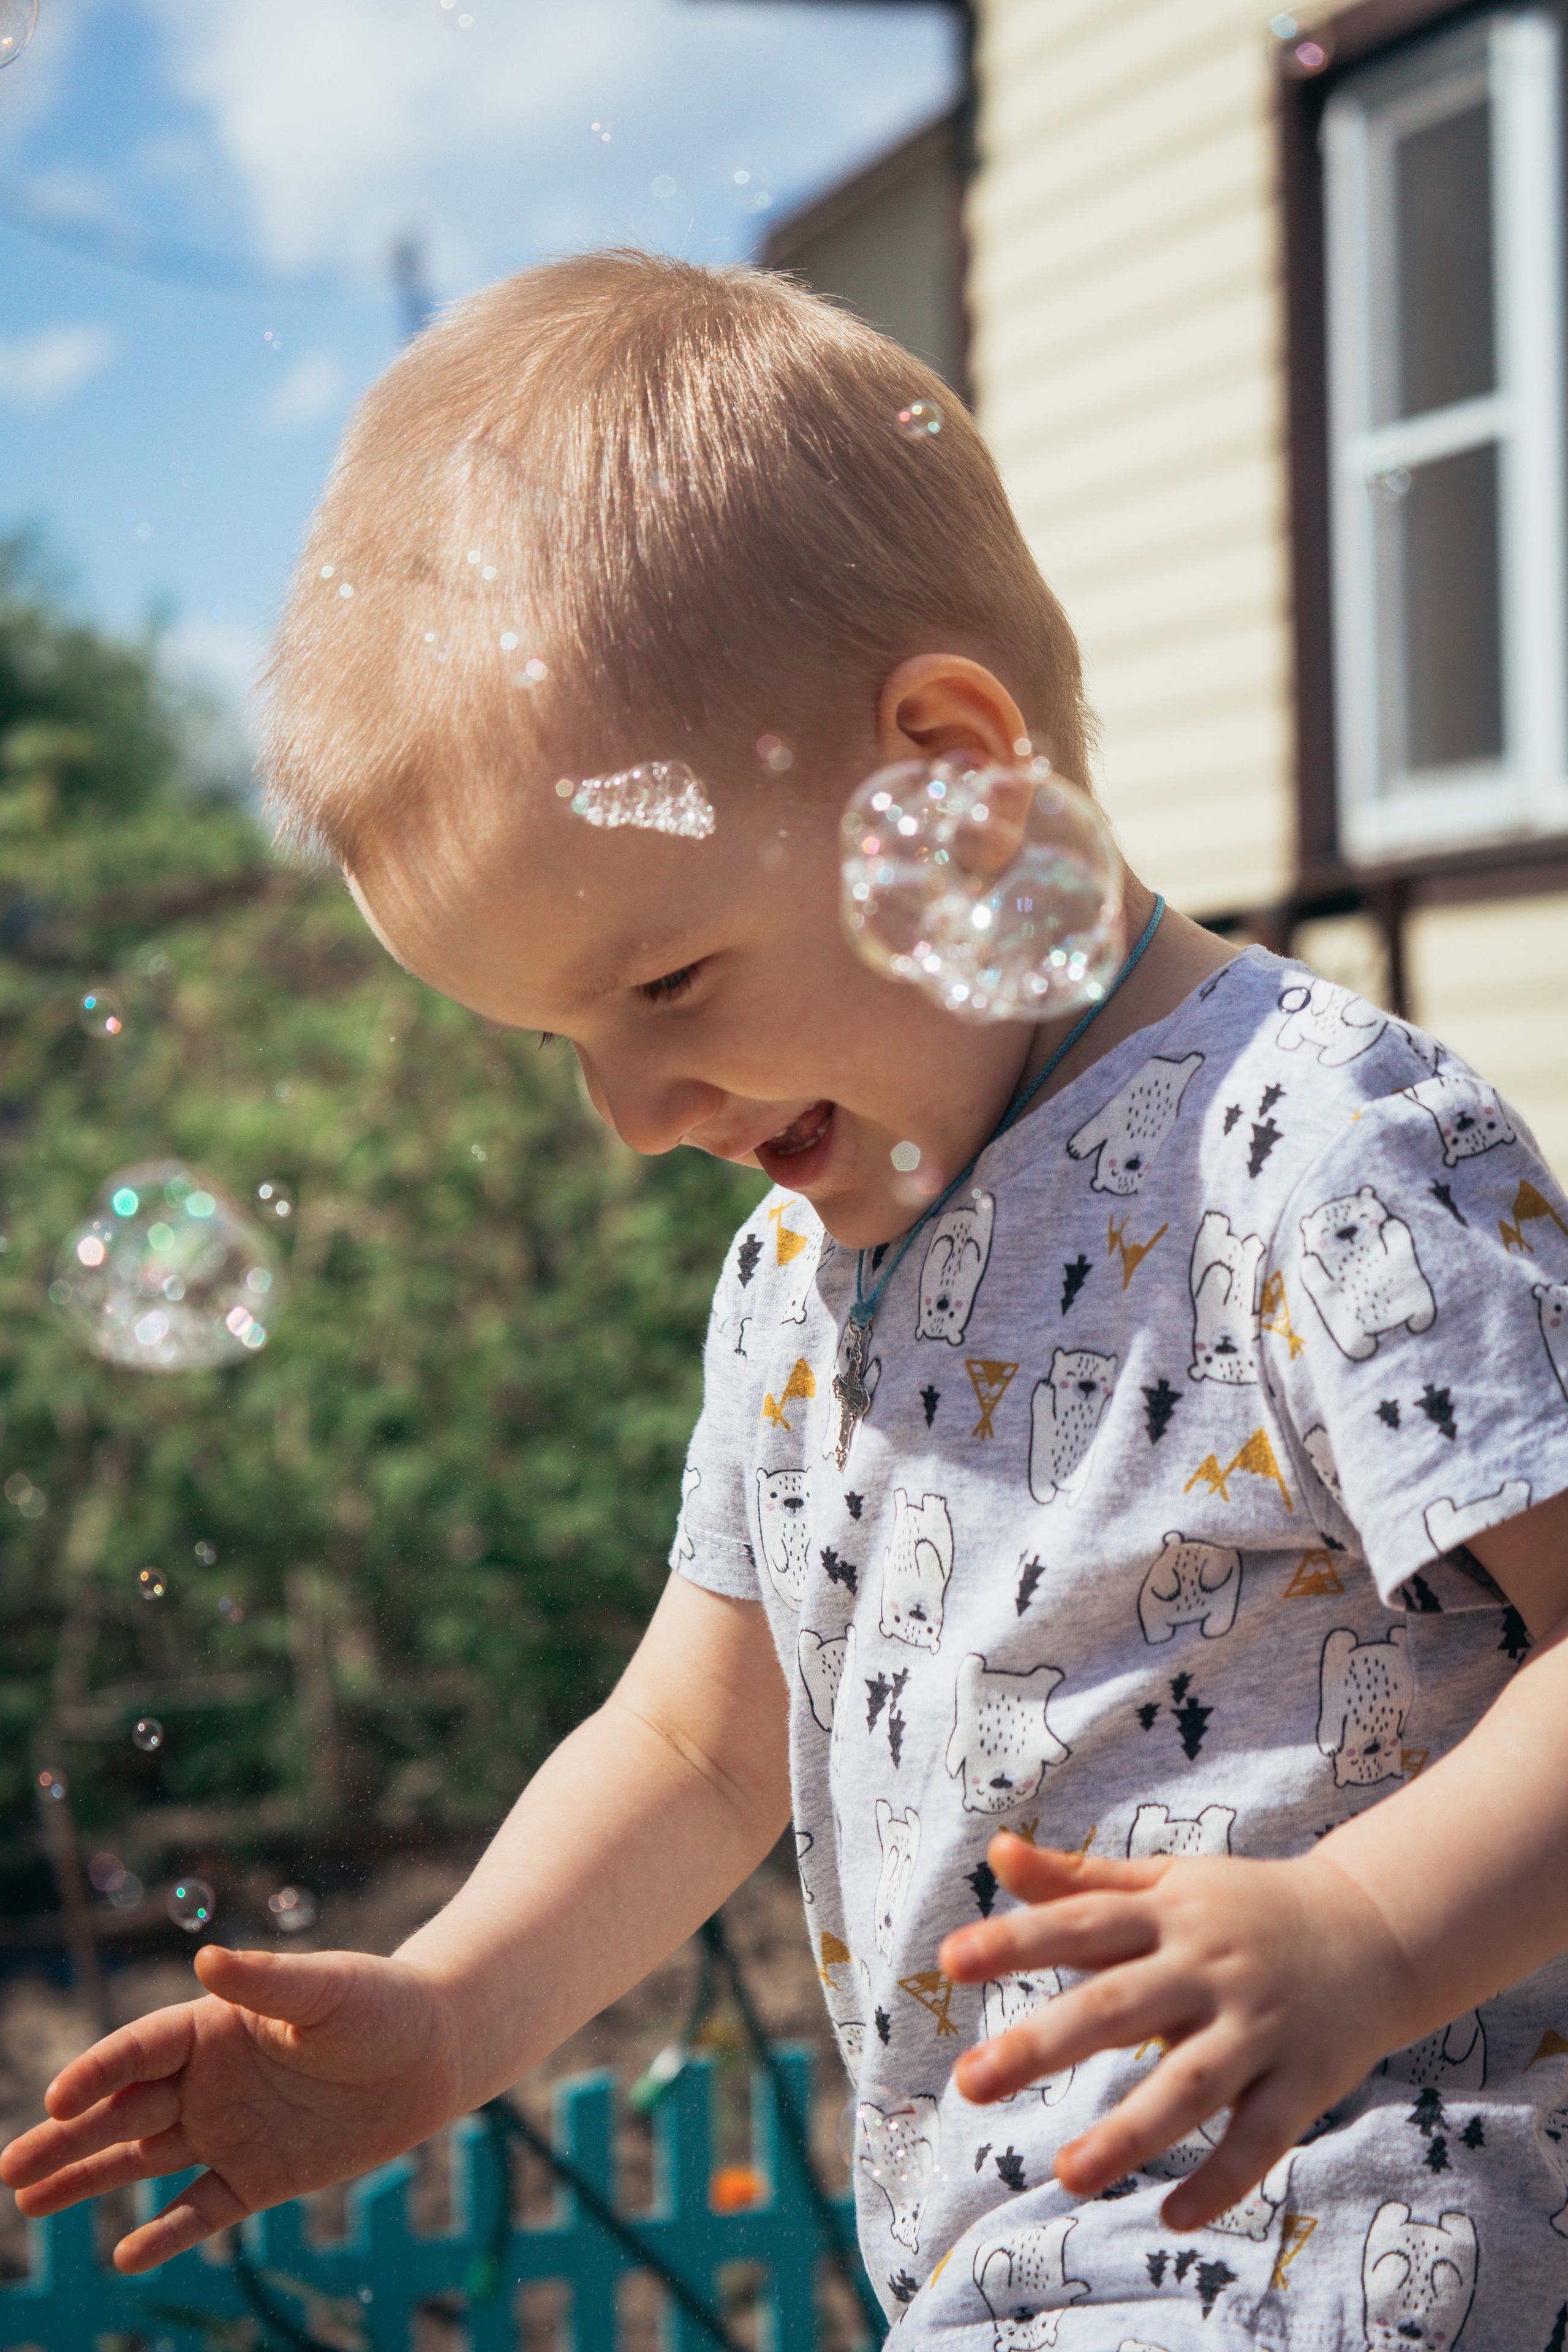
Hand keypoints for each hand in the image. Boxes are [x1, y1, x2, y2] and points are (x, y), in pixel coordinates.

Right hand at [0, 1945, 464, 2271]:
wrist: (434, 2052)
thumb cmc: (380, 2005)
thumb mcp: (327, 1988)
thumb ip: (266, 1979)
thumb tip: (207, 1957)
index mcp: (214, 2025)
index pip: (140, 2049)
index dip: (98, 2072)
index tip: (57, 2097)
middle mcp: (209, 2080)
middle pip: (123, 2110)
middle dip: (65, 2136)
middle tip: (10, 2168)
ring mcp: (229, 2130)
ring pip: (143, 2160)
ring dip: (89, 2181)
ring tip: (31, 2202)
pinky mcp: (260, 2177)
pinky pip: (202, 2210)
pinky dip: (166, 2232)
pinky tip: (127, 2254)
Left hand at [938, 1833, 1410, 2229]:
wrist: (1376, 1927)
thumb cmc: (1245, 1908)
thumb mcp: (1166, 1881)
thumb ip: (1079, 1879)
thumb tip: (996, 1852)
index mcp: (1168, 1914)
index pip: (1079, 1924)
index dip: (1014, 1940)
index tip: (948, 1960)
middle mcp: (1208, 1968)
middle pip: (1116, 2007)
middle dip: (1041, 2045)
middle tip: (969, 2081)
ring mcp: (1258, 2027)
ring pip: (1187, 2087)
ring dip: (1126, 2133)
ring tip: (1065, 2177)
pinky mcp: (1304, 2081)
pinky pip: (1259, 2140)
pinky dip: (1219, 2181)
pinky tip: (1169, 2217)